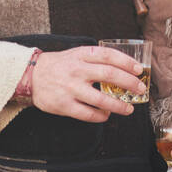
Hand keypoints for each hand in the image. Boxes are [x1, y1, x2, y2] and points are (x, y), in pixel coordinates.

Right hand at [30, 45, 146, 122]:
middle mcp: (77, 70)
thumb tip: (125, 69)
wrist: (31, 76)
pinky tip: (106, 115)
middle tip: (140, 89)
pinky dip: (101, 116)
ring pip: (101, 99)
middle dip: (129, 83)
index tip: (139, 70)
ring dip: (118, 106)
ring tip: (129, 109)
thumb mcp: (77, 54)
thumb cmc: (60, 65)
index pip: (108, 55)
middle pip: (109, 75)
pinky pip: (87, 114)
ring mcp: (70, 88)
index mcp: (82, 55)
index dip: (127, 62)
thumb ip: (96, 59)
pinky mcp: (64, 105)